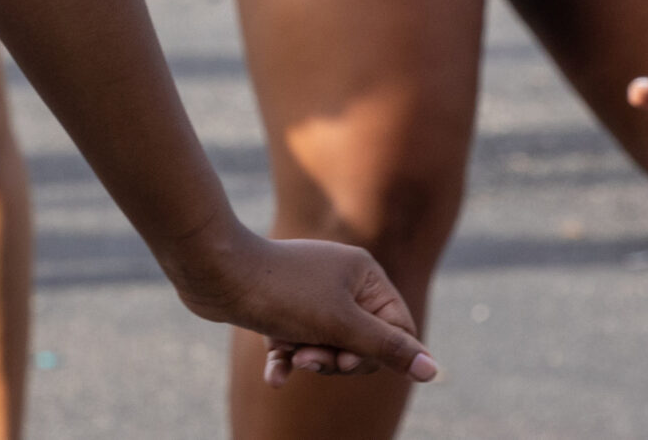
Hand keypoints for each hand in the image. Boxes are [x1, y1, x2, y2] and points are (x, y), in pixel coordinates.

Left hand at [173, 227, 439, 388]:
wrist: (213, 271)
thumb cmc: (281, 293)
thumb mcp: (341, 325)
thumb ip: (388, 349)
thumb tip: (434, 371)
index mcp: (364, 273)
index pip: (397, 329)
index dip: (379, 353)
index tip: (348, 359)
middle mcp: (341, 279)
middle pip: (363, 340)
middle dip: (339, 357)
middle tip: (314, 357)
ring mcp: (309, 292)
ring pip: (328, 345)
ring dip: (313, 358)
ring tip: (294, 358)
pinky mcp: (281, 306)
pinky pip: (296, 342)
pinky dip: (287, 360)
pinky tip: (275, 376)